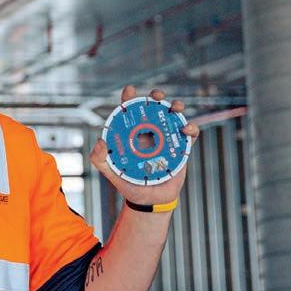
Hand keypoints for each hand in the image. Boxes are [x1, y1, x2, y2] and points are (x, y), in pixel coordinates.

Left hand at [89, 86, 199, 205]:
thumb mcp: (109, 171)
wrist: (148, 200)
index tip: (130, 90)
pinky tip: (187, 129)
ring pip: (173, 116)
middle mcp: (149, 132)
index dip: (129, 98)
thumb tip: (99, 141)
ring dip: (176, 107)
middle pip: (154, 108)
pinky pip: (189, 135)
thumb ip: (98, 158)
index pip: (129, 111)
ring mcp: (166, 138)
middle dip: (156, 96)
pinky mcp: (181, 148)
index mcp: (131, 133)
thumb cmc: (128, 183)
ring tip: (175, 107)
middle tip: (156, 96)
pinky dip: (191, 128)